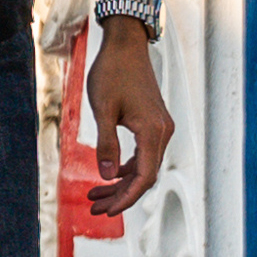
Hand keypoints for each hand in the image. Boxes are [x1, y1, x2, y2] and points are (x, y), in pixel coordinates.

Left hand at [83, 21, 172, 216]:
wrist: (125, 45)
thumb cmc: (111, 73)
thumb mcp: (102, 109)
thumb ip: (106, 144)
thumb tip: (106, 176)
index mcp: (152, 132)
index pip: (143, 178)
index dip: (125, 198)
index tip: (105, 211)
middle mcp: (163, 133)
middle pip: (144, 176)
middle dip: (120, 195)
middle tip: (94, 209)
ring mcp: (160, 127)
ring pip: (143, 166)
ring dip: (120, 182)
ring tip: (94, 196)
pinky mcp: (154, 122)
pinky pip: (143, 153)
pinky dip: (126, 166)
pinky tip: (109, 173)